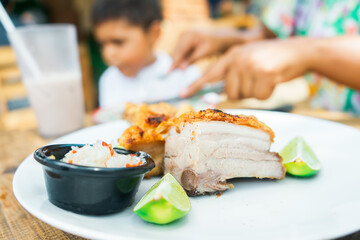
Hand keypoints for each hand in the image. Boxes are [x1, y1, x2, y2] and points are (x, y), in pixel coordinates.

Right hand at [170, 30, 236, 71]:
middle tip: (167, 75)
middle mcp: (184, 34)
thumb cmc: (214, 45)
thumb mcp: (203, 53)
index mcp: (190, 36)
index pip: (179, 52)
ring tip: (170, 73)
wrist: (220, 37)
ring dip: (175, 62)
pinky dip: (179, 58)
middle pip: (176, 51)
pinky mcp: (184, 39)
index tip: (168, 73)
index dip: (173, 63)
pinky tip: (177, 67)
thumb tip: (180, 69)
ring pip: (177, 51)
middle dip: (173, 63)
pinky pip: (180, 50)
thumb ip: (191, 60)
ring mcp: (183, 35)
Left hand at [180, 38, 309, 99]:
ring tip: (266, 78)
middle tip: (256, 81)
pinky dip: (268, 93)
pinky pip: (260, 97)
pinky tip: (274, 80)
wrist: (298, 51)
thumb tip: (221, 94)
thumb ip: (234, 74)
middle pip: (230, 92)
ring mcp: (250, 65)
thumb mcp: (249, 61)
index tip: (182, 94)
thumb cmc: (272, 60)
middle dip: (243, 92)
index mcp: (232, 55)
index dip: (195, 85)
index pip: (210, 73)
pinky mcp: (264, 73)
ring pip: (245, 95)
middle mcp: (238, 59)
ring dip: (257, 92)